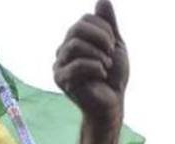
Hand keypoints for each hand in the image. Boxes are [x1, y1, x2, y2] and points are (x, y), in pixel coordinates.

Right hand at [54, 0, 127, 126]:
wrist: (112, 103)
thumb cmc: (113, 76)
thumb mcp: (115, 45)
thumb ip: (108, 24)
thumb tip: (102, 0)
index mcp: (75, 40)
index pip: (85, 20)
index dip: (103, 28)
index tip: (113, 45)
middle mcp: (63, 50)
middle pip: (77, 28)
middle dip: (101, 38)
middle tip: (111, 53)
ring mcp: (59, 64)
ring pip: (75, 44)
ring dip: (98, 54)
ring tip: (107, 66)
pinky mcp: (60, 79)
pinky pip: (76, 64)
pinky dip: (95, 67)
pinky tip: (102, 75)